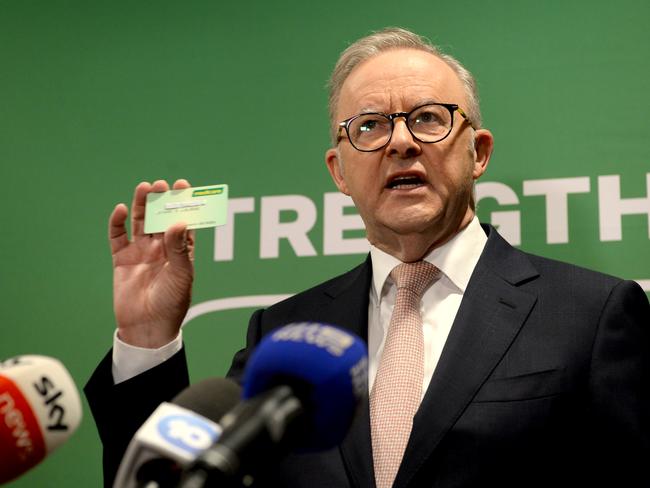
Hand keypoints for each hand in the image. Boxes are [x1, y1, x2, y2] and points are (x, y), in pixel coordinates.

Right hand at [109, 179, 194, 347]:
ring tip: (144, 187)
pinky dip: (117, 223)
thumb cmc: (171, 303)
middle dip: (161, 200)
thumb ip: (179, 249)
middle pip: (161, 217)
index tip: (183, 186)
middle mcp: (161, 248)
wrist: (147, 327)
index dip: (183, 204)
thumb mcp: (181, 275)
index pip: (183, 221)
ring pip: (140, 222)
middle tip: (161, 185)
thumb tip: (178, 222)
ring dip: (142, 205)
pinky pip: (118, 237)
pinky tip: (119, 210)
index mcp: (181, 251)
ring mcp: (141, 252)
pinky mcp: (122, 259)